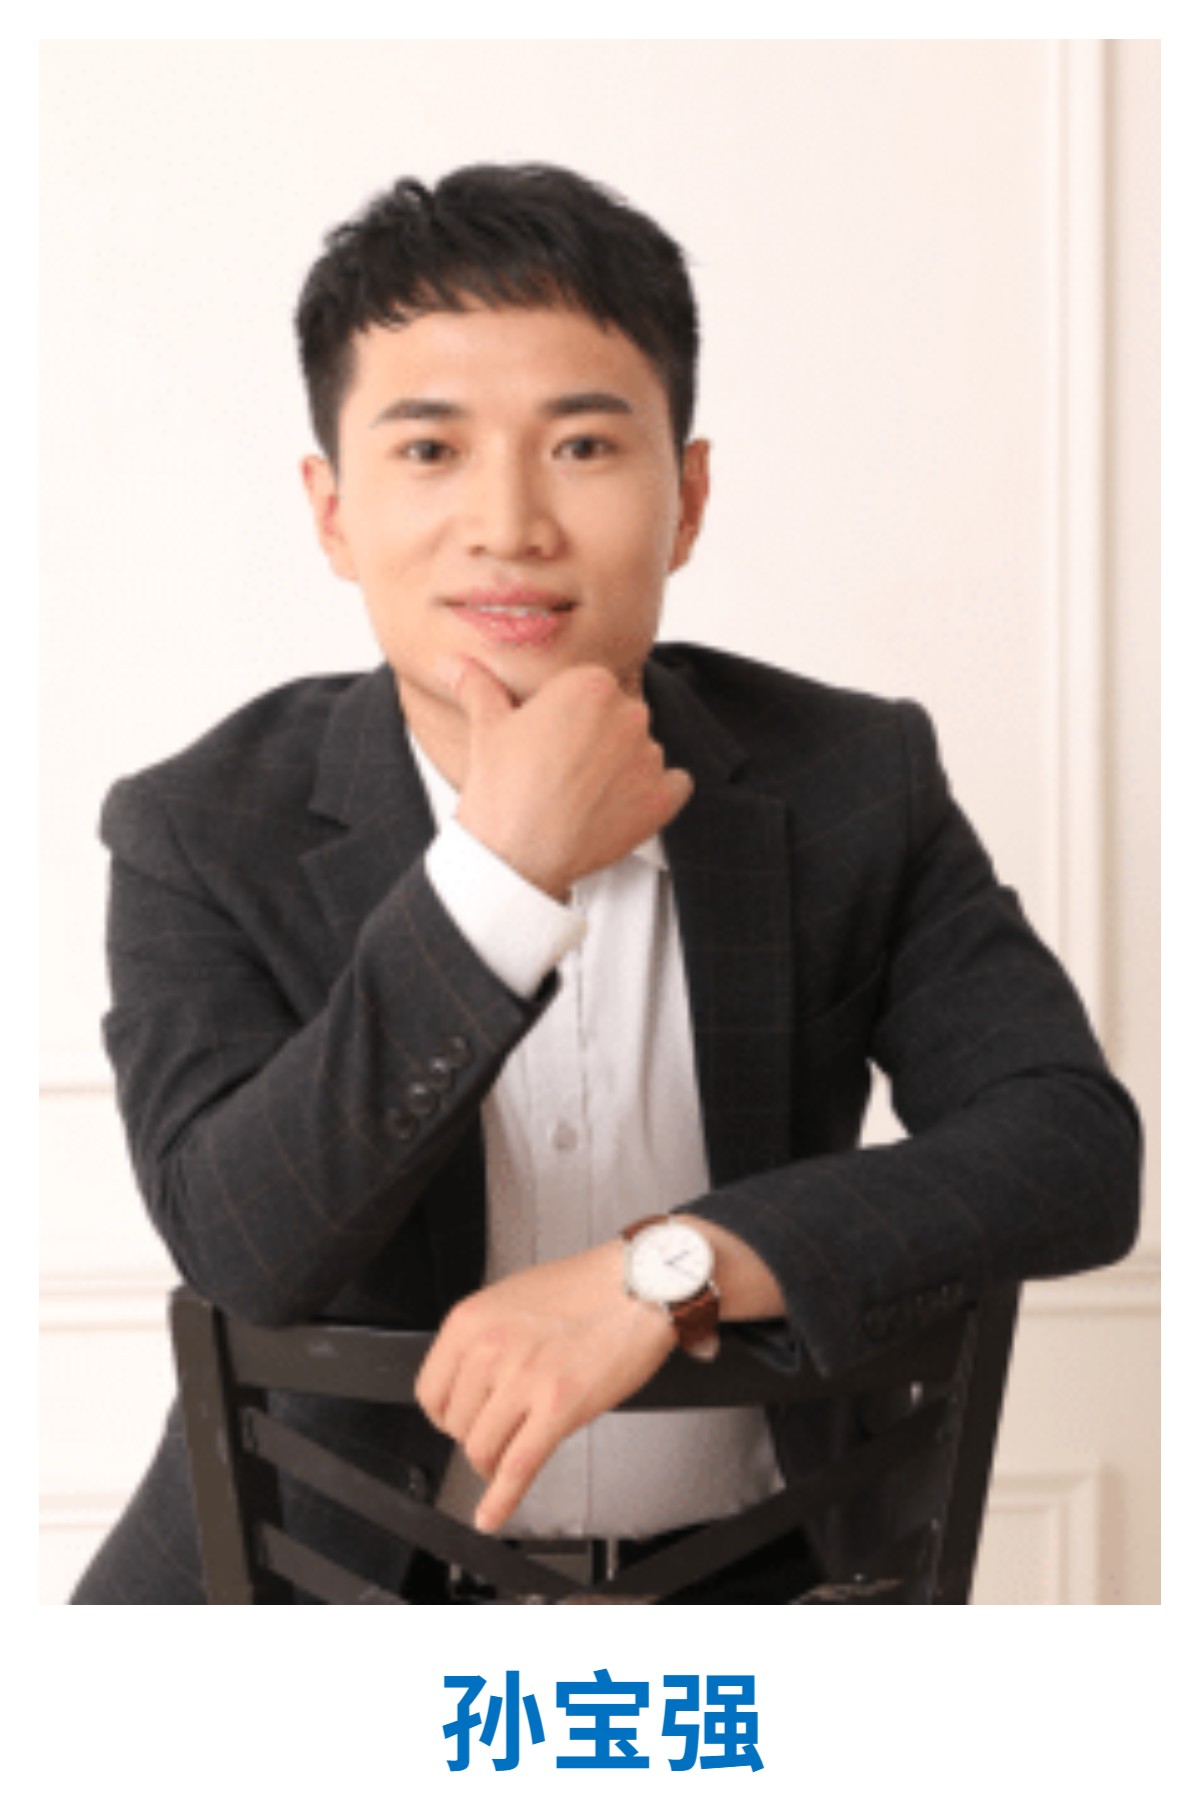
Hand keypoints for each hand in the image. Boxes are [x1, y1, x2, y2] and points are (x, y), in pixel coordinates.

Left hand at [414, 1242, 674, 1532]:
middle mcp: (490, 1349)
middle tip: (501, 1431)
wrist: (641, 1283)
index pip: (430, 1393)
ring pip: (483, 1450)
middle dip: (478, 1436)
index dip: (448, 1416)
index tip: (461, 1421)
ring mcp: (523, 1380)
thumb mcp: (511, 1298)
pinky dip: (502, 1500)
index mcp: (471, 1321)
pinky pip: (518, 1467)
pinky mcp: (559, 1407)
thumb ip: (482, 1338)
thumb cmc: (585, 1288)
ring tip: (509, 1457)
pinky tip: (492, 1515)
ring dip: (493, 1463)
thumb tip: (467, 1381)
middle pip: (457, 1426)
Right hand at [437, 657, 693, 898]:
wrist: (514, 857)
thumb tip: (453, 664)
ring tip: (585, 795)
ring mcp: (650, 757)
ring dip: (625, 768)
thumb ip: (478, 686)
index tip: (555, 738)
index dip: (573, 715)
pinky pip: (675, 785)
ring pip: (645, 752)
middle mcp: (629, 713)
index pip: (595, 688)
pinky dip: (655, 795)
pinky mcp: (664, 798)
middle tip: (566, 770)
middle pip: (622, 717)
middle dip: (601, 739)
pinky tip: (620, 808)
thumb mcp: (487, 728)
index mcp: (590, 685)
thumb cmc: (501, 790)